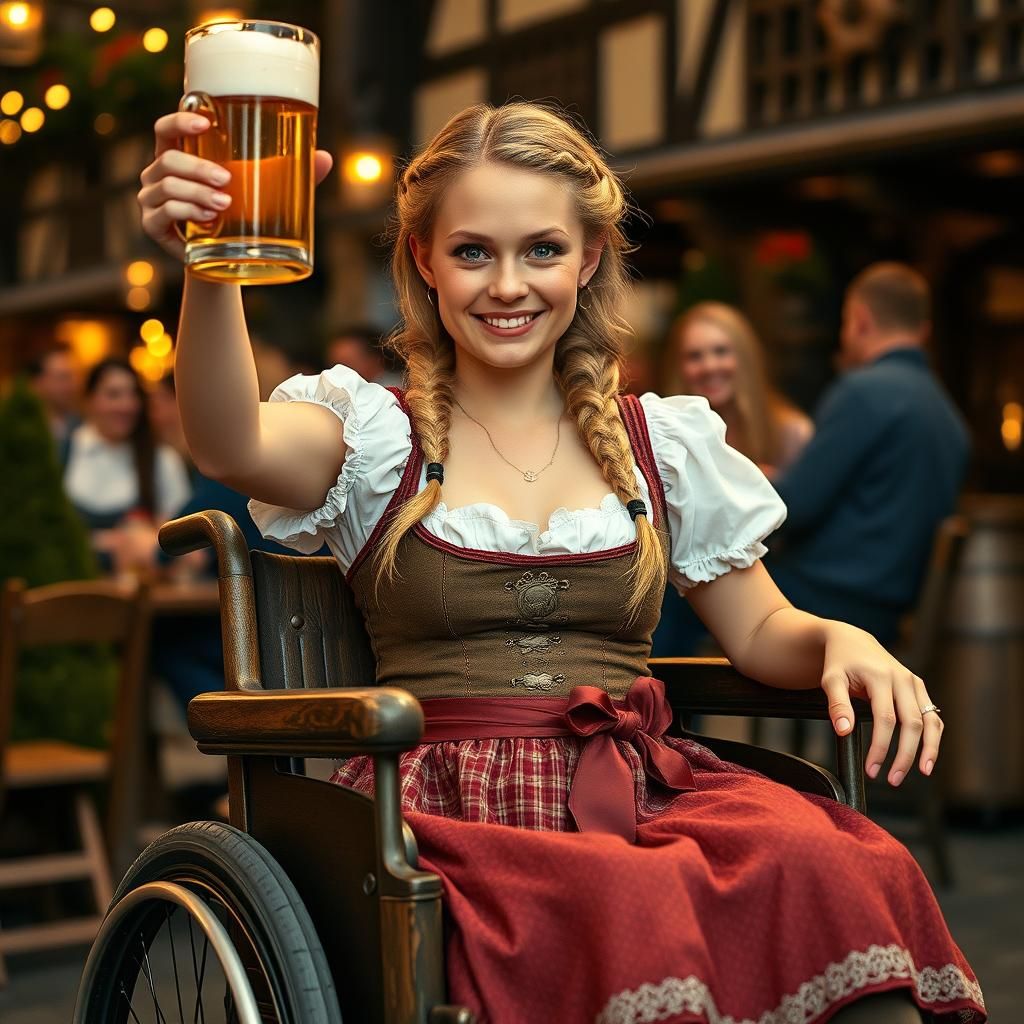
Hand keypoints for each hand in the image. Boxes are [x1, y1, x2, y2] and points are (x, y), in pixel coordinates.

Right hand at [138, 111, 334, 258]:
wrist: (225, 262)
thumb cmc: (241, 217)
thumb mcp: (262, 193)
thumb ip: (288, 174)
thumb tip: (325, 158)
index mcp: (178, 155)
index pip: (167, 129)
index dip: (181, 119)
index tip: (208, 121)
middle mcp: (158, 174)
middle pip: (168, 158)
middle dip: (197, 166)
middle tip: (227, 180)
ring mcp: (151, 200)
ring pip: (167, 186)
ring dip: (196, 193)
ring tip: (224, 204)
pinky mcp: (153, 227)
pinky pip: (163, 213)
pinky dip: (186, 213)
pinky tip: (207, 219)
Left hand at [819, 622, 941, 786]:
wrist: (852, 641)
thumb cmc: (839, 662)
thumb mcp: (830, 679)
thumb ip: (837, 704)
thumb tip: (843, 731)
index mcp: (880, 676)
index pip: (885, 719)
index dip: (881, 747)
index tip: (872, 770)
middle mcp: (902, 679)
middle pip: (912, 723)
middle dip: (905, 755)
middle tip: (893, 780)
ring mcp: (914, 683)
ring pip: (930, 720)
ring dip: (929, 749)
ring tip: (923, 772)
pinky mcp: (919, 687)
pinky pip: (932, 715)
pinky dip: (933, 736)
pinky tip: (927, 756)